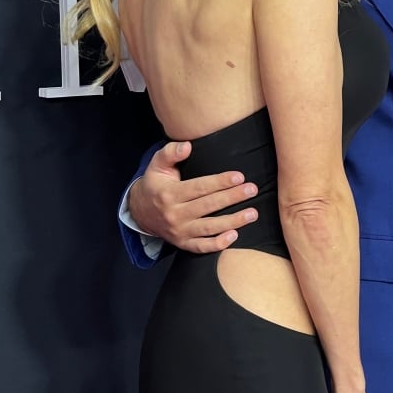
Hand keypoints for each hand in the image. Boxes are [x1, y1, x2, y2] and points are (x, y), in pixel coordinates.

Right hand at [129, 141, 258, 252]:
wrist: (139, 212)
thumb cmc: (155, 184)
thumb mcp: (156, 165)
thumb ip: (170, 152)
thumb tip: (187, 146)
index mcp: (169, 194)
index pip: (199, 187)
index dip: (220, 182)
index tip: (239, 176)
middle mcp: (174, 214)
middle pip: (208, 206)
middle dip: (232, 198)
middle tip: (252, 190)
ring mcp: (179, 231)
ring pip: (209, 228)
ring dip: (233, 221)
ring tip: (252, 213)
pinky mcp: (182, 244)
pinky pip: (201, 247)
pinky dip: (217, 244)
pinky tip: (234, 235)